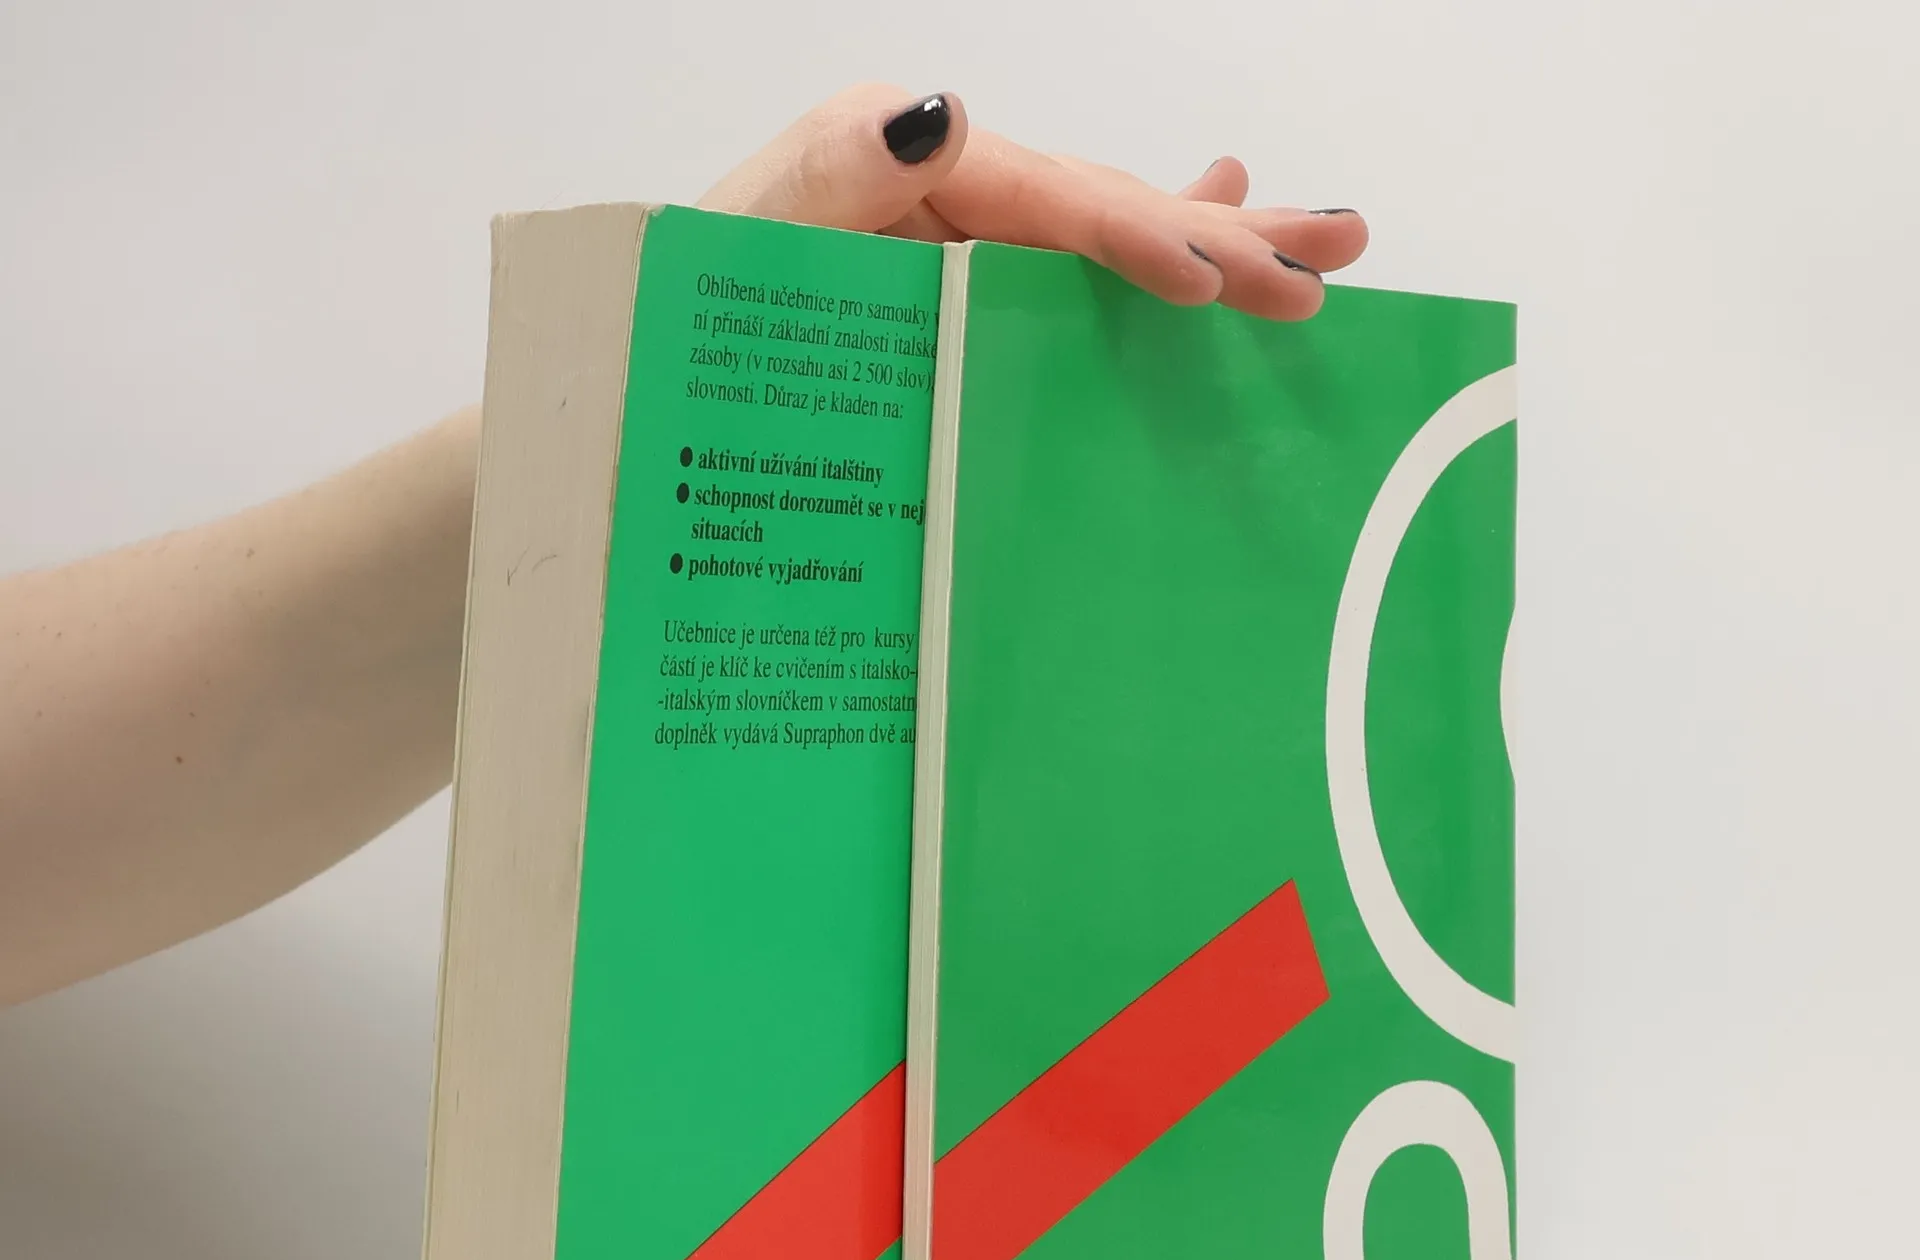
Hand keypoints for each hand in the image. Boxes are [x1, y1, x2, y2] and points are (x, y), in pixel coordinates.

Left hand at [701, 86, 1367, 321]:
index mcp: (898, 156)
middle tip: (1329, 258)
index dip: (1138, 234)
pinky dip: (1136, 262)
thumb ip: (836, 168)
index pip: (1049, 194)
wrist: (642, 385)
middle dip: (1221, 234)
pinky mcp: (951, 288)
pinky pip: (1062, 274)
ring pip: (1104, 238)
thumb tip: (942, 114)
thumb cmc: (686, 320)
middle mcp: (939, 180)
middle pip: (1103, 204)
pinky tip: (1200, 258)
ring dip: (1215, 241)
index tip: (1216, 283)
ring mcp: (953, 237)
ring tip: (1317, 246)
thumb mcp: (749, 236)